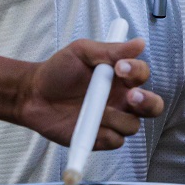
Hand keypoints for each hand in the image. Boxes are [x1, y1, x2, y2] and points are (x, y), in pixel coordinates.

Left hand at [16, 38, 162, 148]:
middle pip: (152, 107)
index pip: (142, 75)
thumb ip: (110, 50)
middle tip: (130, 97)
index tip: (120, 67)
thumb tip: (139, 43)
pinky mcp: (99, 138)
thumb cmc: (57, 71)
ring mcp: (111, 121)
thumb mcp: (82, 52)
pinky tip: (89, 125)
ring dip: (117, 118)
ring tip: (94, 110)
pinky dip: (105, 135)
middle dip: (147, 102)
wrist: (32, 95)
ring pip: (132, 126)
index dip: (137, 71)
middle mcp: (121, 100)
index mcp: (121, 78)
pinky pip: (115, 141)